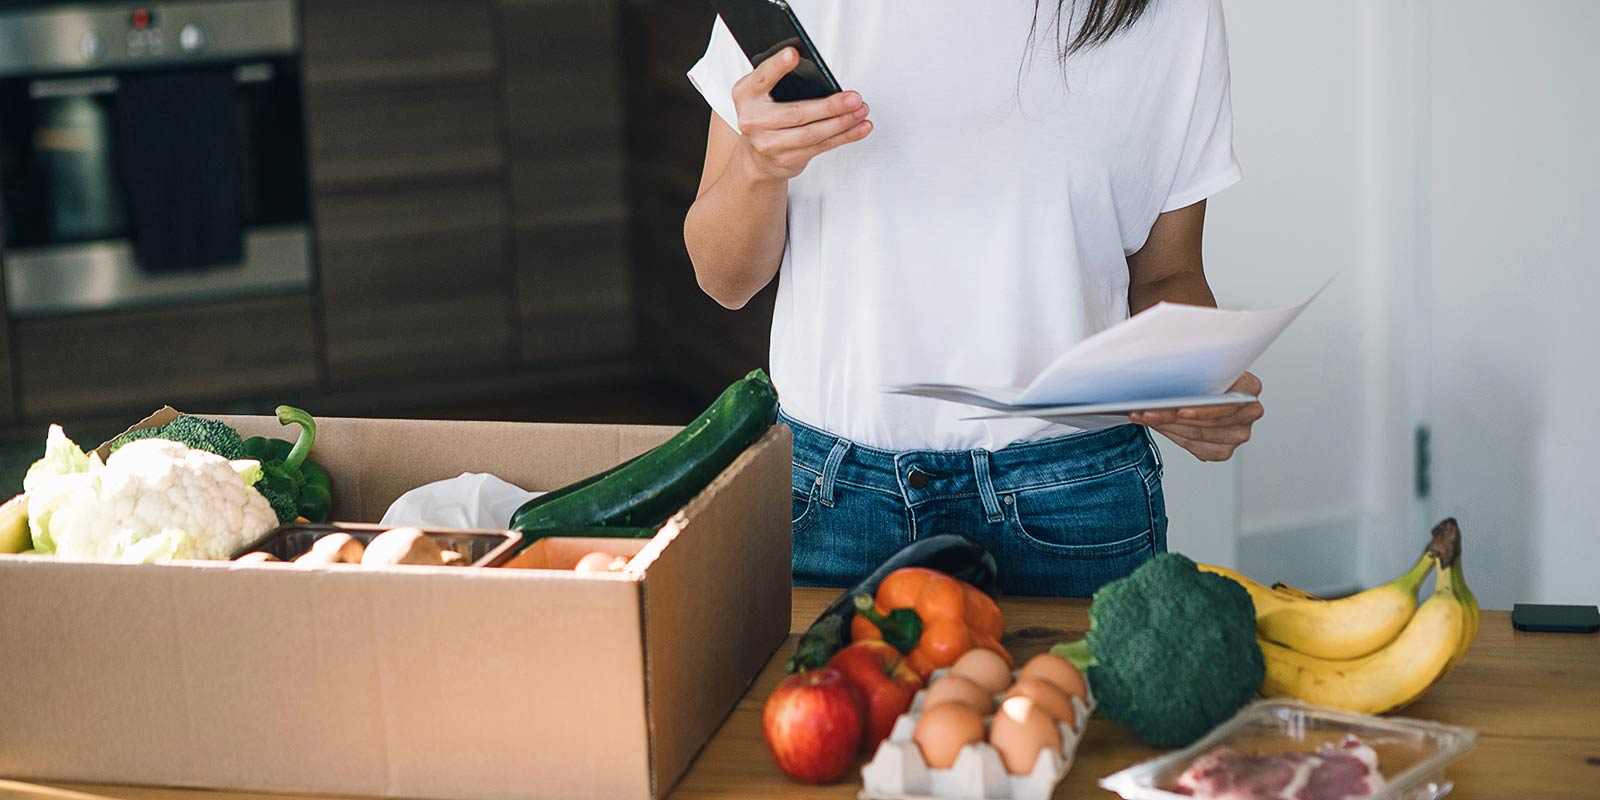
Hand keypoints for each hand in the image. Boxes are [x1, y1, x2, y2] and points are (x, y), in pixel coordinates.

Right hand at [732, 47, 872, 179]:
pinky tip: (859, 127)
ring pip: (812, 134)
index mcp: (746, 94)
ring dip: (842, 123)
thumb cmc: (766, 115)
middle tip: (853, 98)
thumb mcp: (763, 93)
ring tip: (861, 111)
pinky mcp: (786, 160)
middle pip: (796, 113)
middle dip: (829, 106)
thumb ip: (780, 80)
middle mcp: (753, 120)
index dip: (777, 66)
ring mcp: (768, 144)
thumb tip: (819, 72)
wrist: (757, 157)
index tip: (793, 54)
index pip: (762, 77)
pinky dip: (844, 137)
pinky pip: (820, 147)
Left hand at [1131, 372, 1264, 461]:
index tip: (1180, 411)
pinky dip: (1174, 436)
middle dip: (1173, 418)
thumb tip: (1160, 371)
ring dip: (1168, 427)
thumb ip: (1192, 367)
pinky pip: (1196, 448)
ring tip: (1146, 417)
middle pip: (1209, 423)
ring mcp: (1239, 433)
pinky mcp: (1224, 449)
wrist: (1206, 387)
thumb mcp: (1202, 362)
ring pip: (1198, 436)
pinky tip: (1160, 426)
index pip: (1229, 403)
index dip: (1203, 410)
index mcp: (1250, 387)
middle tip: (1149, 412)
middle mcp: (1249, 412)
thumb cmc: (1205, 374)